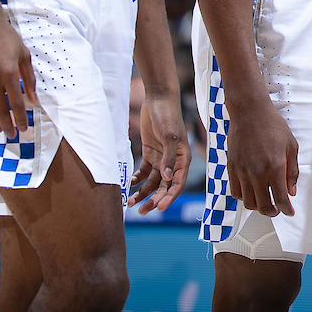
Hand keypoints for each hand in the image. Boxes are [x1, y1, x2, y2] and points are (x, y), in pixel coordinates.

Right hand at [0, 2, 36, 136]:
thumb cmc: (7, 37)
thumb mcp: (24, 55)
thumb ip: (29, 79)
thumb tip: (34, 100)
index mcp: (9, 72)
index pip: (17, 103)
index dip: (20, 118)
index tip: (24, 128)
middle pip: (0, 109)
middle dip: (7, 124)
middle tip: (12, 134)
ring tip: (0, 127)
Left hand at [127, 93, 189, 213]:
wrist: (158, 99)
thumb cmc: (168, 116)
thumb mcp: (169, 136)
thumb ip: (169, 157)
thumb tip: (167, 177)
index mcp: (183, 159)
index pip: (177, 184)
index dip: (169, 197)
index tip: (159, 209)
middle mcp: (173, 162)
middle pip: (164, 187)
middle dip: (154, 200)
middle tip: (141, 211)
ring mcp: (160, 159)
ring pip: (152, 183)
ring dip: (143, 193)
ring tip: (131, 203)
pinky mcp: (149, 154)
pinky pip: (143, 173)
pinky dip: (136, 180)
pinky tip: (129, 185)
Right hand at [227, 102, 298, 216]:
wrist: (249, 111)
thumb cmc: (272, 125)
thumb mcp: (291, 145)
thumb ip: (292, 170)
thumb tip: (291, 191)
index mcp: (275, 166)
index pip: (280, 198)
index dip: (286, 210)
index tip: (289, 212)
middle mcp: (257, 172)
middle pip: (263, 206)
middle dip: (272, 212)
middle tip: (277, 209)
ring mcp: (242, 171)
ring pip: (248, 202)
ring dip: (258, 206)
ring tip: (264, 201)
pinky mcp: (231, 167)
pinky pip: (235, 192)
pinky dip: (243, 197)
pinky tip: (251, 192)